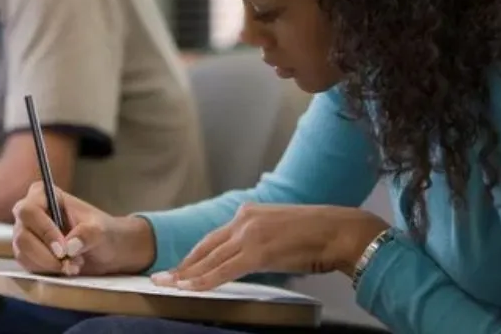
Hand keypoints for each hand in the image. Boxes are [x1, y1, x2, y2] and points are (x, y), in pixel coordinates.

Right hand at [12, 180, 153, 276]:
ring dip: (49, 265)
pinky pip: (28, 266)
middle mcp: (29, 213)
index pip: (30, 211)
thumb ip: (88, 233)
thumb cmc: (102, 232)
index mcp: (43, 195)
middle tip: (70, 262)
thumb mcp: (101, 230)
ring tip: (74, 265)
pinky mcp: (26, 253)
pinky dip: (47, 271)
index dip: (44, 231)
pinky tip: (66, 269)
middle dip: (46, 254)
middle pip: (22, 235)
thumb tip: (70, 246)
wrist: (107, 250)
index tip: (63, 250)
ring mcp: (25, 233)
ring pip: (22, 254)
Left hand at [152, 204, 388, 291]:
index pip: (213, 238)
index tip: (179, 267)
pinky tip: (191, 288)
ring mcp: (250, 234)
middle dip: (183, 264)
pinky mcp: (257, 252)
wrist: (338, 231)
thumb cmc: (316, 235)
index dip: (194, 255)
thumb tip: (247, 258)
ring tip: (168, 285)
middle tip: (161, 277)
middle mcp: (245, 219)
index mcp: (249, 213)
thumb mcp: (278, 232)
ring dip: (187, 274)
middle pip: (205, 246)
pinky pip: (224, 270)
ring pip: (210, 259)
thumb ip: (258, 241)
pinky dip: (205, 281)